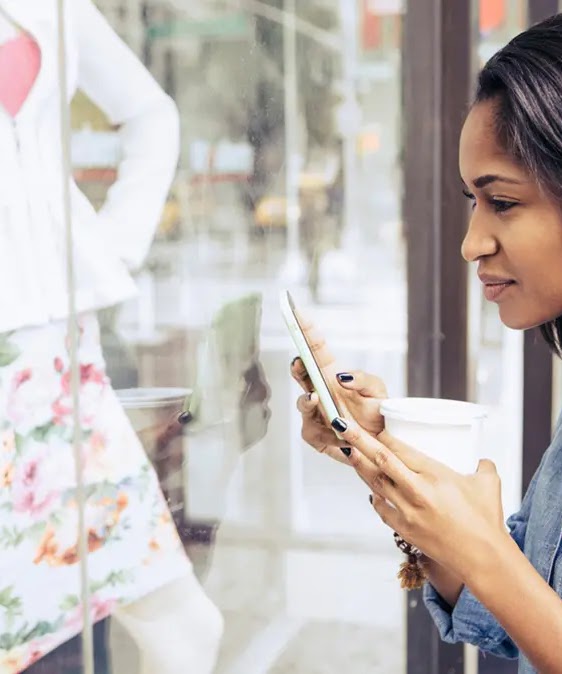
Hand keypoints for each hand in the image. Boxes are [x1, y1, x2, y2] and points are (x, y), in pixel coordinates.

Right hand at [290, 317, 386, 462]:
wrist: (381, 445)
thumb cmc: (377, 414)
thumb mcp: (377, 391)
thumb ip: (363, 379)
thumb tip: (341, 376)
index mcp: (332, 374)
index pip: (316, 350)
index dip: (306, 331)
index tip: (298, 314)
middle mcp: (319, 390)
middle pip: (301, 373)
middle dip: (298, 366)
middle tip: (300, 362)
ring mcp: (314, 412)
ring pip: (303, 403)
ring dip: (308, 403)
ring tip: (318, 401)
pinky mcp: (314, 434)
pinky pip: (313, 433)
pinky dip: (328, 437)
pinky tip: (343, 441)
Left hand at [334, 417, 506, 580]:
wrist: (483, 559)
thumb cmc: (487, 520)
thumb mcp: (488, 483)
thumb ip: (482, 465)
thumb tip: (480, 459)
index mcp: (436, 475)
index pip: (401, 449)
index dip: (384, 436)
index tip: (375, 426)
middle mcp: (417, 491)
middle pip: (381, 460)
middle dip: (358, 440)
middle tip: (341, 424)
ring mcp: (407, 511)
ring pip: (375, 482)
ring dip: (360, 465)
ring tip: (347, 450)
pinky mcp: (404, 530)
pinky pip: (381, 508)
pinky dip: (374, 497)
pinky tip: (370, 489)